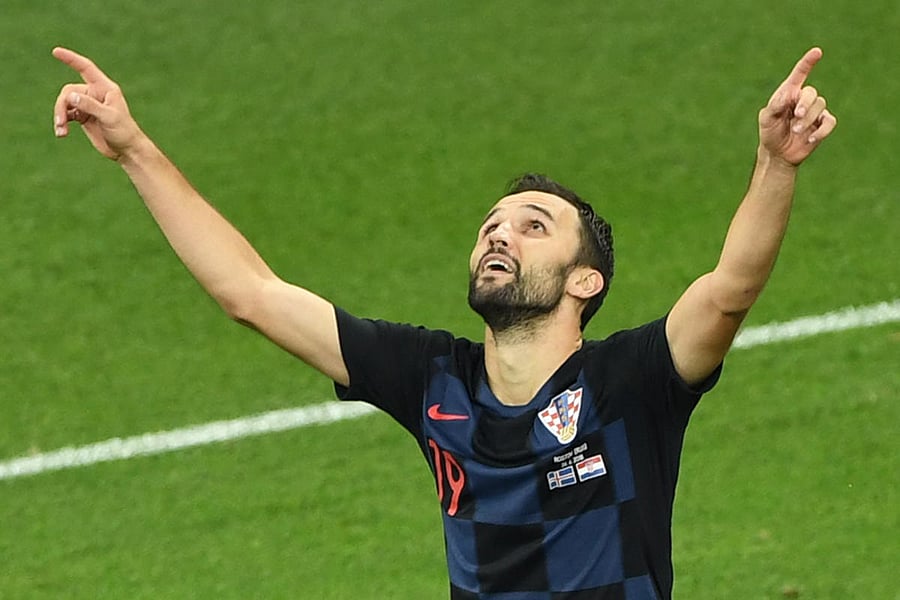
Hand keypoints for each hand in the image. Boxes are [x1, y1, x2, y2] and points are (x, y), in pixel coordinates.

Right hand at [52, 47, 142, 159]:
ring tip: (61, 132)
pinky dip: (62, 123)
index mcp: (105, 88)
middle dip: (62, 106)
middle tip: (61, 123)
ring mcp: (88, 105)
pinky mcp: (83, 116)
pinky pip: (66, 114)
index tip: (56, 51)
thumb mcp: (109, 118)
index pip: (86, 69)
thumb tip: (70, 96)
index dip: (71, 59)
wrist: (127, 150)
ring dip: (60, 116)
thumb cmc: (124, 132)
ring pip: (65, 103)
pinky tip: (62, 133)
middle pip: (69, 92)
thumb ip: (90, 106)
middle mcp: (95, 94)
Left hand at [758, 47, 836, 166]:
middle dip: (805, 104)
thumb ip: (775, 105)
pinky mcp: (822, 124)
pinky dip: (822, 130)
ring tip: (796, 132)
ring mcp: (815, 112)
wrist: (777, 153)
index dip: (808, 62)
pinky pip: (830, 122)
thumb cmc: (769, 132)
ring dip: (808, 120)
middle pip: (812, 93)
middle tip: (796, 116)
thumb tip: (788, 95)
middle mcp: (803, 99)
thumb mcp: (766, 118)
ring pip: (820, 107)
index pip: (800, 74)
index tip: (817, 52)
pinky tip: (810, 139)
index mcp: (789, 93)